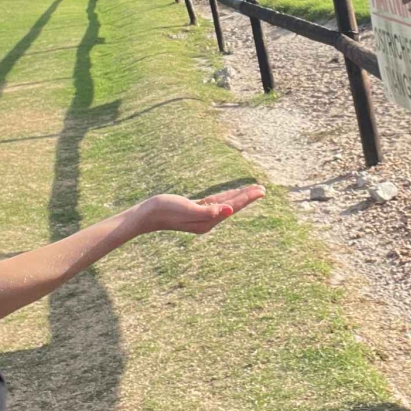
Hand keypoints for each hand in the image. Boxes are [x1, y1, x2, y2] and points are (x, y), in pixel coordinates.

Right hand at [136, 185, 265, 234]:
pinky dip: (225, 197)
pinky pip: (215, 203)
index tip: (260, 191)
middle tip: (262, 189)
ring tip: (252, 191)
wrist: (147, 215)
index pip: (232, 207)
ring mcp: (201, 216)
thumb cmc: (166, 210)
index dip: (247, 198)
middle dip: (247, 198)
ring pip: (225, 204)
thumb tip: (229, 211)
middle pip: (232, 206)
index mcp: (208, 221)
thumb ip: (209, 211)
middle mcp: (207, 221)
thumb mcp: (188, 209)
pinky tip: (231, 195)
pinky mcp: (195, 210)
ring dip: (238, 197)